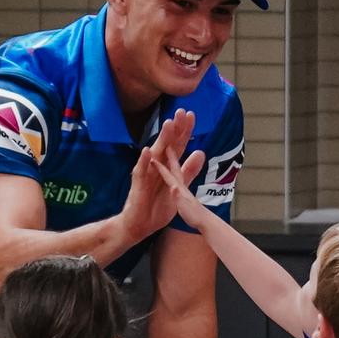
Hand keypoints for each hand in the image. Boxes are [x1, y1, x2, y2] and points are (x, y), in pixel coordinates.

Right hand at [118, 110, 204, 240]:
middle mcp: (156, 166)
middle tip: (181, 111)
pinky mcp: (138, 186)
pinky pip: (141, 172)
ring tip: (168, 124)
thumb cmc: (157, 206)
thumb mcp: (179, 188)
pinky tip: (147, 151)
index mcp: (167, 166)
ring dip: (161, 139)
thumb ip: (189, 170)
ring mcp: (146, 174)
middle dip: (174, 128)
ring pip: (155, 154)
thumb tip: (200, 152)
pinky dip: (144, 162)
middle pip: (167, 144)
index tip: (192, 114)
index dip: (185, 131)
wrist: (140, 226)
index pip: (178, 145)